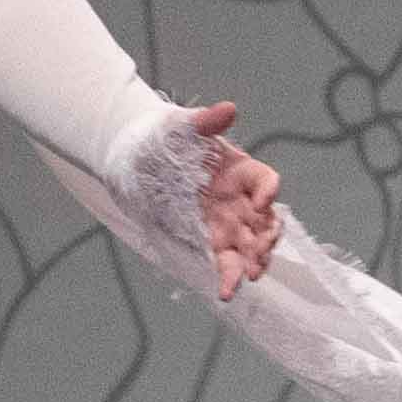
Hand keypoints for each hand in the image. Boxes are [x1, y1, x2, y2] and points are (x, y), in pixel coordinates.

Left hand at [182, 99, 282, 298]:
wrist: (133, 159)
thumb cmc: (162, 138)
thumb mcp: (180, 127)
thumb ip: (205, 122)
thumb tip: (228, 109)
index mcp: (240, 169)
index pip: (265, 180)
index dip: (268, 190)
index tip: (264, 200)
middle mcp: (240, 198)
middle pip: (265, 219)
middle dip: (267, 236)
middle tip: (261, 250)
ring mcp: (228, 221)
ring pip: (251, 245)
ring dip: (256, 260)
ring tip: (252, 275)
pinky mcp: (211, 240)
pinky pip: (226, 261)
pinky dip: (229, 277)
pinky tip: (227, 292)